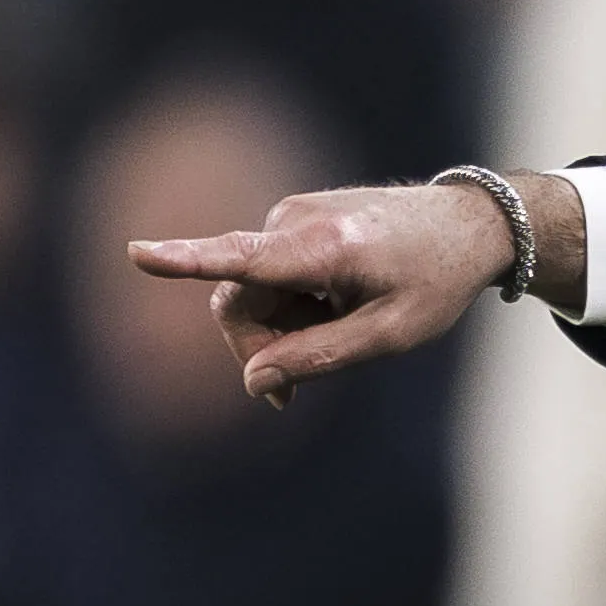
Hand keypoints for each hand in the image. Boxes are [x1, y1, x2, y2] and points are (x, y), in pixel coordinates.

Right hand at [126, 172, 580, 405]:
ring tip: (340, 324)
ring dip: (279, 325)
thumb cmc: (435, 282)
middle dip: (256, 349)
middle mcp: (297, 220)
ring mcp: (290, 213)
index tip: (136, 253)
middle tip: (292, 392)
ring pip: (248, 292)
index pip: (244, 259)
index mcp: (326, 249)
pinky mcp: (290, 216)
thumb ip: (320, 359)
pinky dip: (290, 302)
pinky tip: (336, 302)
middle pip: (236, 301)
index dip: (185, 261)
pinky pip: (265, 275)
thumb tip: (256, 381)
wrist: (468, 224)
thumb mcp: (391, 335)